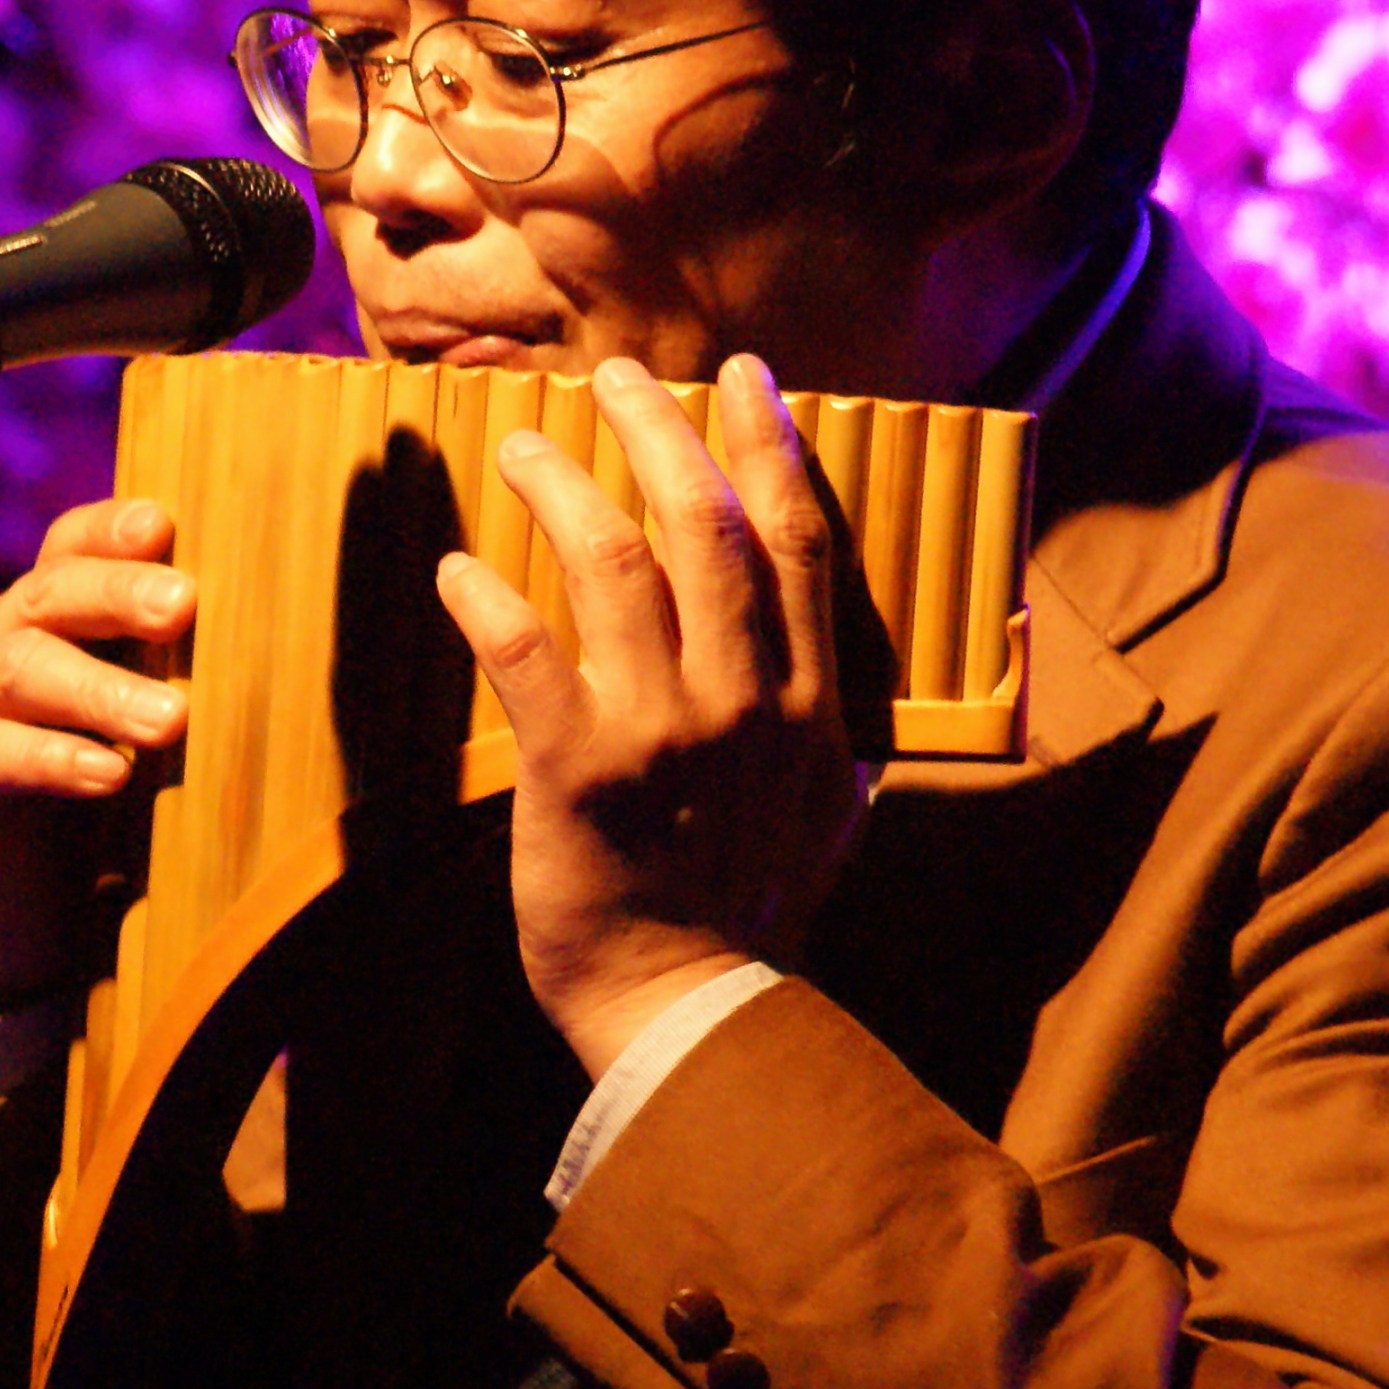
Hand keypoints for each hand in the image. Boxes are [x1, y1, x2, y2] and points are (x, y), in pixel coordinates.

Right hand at [0, 496, 189, 1012]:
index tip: (163, 524)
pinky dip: (50, 759)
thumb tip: (286, 643)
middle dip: (116, 594)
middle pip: (46, 594)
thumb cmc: (99, 814)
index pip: (67, 549)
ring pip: (16, 668)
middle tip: (183, 605)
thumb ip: (180, 681)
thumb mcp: (143, 735)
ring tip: (169, 719)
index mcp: (41, 618)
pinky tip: (108, 773)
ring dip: (98, 688)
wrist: (16, 922)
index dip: (108, 531)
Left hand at [435, 355, 865, 1078]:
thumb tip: (932, 688)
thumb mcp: (840, 818)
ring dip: (559, 484)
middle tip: (611, 376)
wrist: (692, 1012)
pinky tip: (456, 568)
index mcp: (811, 703)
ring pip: (614, 559)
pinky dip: (485, 598)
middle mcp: (746, 700)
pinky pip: (525, 651)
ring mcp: (664, 731)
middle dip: (655, 428)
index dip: (768, 443)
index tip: (742, 377)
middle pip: (704, 520)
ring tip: (517, 446)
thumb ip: (856, 739)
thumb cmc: (756, 914)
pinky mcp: (579, 771)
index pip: (796, 538)